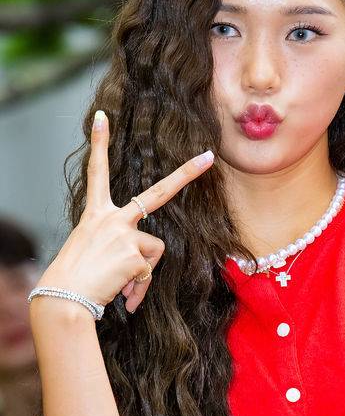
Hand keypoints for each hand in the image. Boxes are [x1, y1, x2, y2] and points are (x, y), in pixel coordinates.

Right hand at [30, 109, 214, 315]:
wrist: (65, 298)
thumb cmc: (77, 277)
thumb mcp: (96, 252)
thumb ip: (123, 250)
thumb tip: (140, 270)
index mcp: (96, 214)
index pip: (97, 172)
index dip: (98, 144)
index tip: (102, 117)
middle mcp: (112, 218)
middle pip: (157, 193)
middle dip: (186, 175)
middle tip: (208, 157)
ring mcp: (125, 233)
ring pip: (155, 250)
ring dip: (142, 273)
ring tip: (119, 284)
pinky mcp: (135, 253)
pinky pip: (149, 272)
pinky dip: (139, 288)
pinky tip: (123, 296)